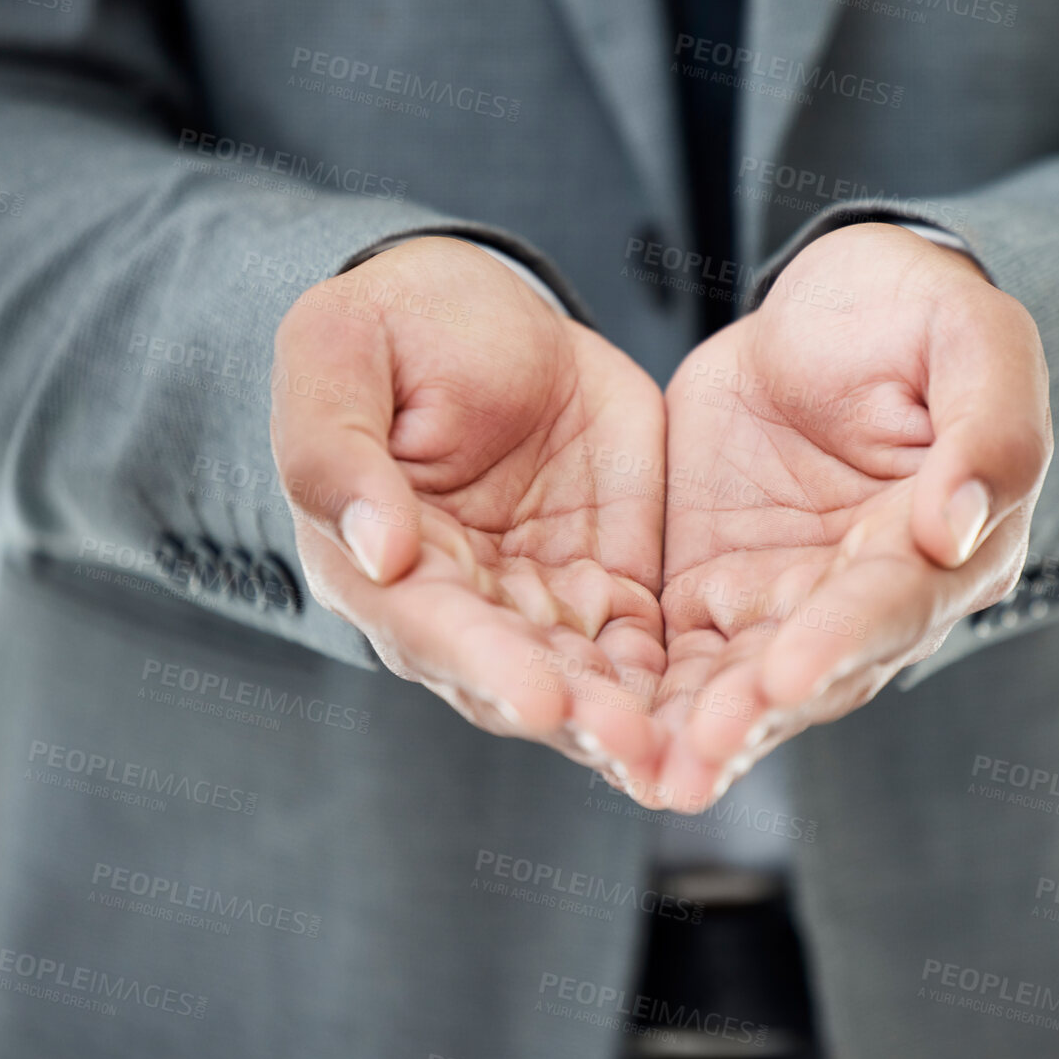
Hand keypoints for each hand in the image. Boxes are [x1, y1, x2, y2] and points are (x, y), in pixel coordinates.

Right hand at [270, 236, 668, 783]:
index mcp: (374, 562)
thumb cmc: (398, 325)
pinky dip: (679, 688)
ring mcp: (536, 604)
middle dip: (577, 717)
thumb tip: (380, 552)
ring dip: (630, 722)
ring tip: (681, 750)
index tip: (539, 698)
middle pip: (515, 678)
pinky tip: (721, 713)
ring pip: (584, 684)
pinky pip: (644, 652)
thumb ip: (337, 449)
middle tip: (634, 745)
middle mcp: (456, 606)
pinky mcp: (609, 588)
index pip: (429, 628)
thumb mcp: (341, 349)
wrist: (490, 308)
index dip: (484, 666)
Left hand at [644, 223, 1051, 811]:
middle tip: (699, 753)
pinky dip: (651, 701)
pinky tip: (607, 737)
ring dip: (703, 734)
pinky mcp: (717, 597)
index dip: (844, 638)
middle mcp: (871, 597)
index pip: (894, 601)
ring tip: (652, 775)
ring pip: (748, 686)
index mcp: (948, 543)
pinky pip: (683, 661)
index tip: (789, 673)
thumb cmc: (915, 312)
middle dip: (756, 716)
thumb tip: (958, 527)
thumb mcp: (970, 335)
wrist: (824, 306)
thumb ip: (988, 426)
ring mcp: (790, 604)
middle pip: (816, 670)